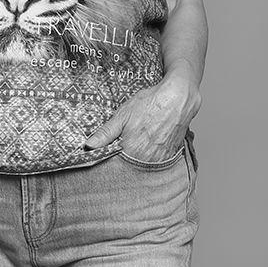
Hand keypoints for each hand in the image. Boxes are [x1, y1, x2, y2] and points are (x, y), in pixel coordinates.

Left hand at [84, 68, 199, 162]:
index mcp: (131, 150)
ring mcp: (159, 159)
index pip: (113, 165)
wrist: (179, 99)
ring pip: (142, 166)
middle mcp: (146, 159)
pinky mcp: (169, 156)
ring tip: (138, 144)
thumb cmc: (152, 104)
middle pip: (128, 167)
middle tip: (124, 146)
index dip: (108, 160)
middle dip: (122, 161)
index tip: (105, 155)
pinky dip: (150, 157)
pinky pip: (156, 163)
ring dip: (137, 160)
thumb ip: (106, 133)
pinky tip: (149, 146)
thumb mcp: (123, 115)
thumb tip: (89, 145)